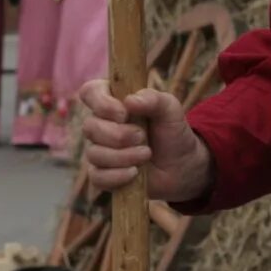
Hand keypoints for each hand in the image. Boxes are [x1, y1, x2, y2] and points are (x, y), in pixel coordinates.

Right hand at [77, 80, 212, 203]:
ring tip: (146, 154)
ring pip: (94, 154)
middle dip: (119, 135)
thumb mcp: (170, 109)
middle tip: (143, 136)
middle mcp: (101, 124)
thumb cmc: (171, 132)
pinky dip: (118, 176)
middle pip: (89, 127)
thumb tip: (129, 101)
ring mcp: (99, 150)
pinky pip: (97, 177)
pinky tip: (135, 172)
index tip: (124, 114)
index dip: (101, 103)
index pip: (90, 92)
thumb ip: (153, 98)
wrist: (182, 165)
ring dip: (124, 156)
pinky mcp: (102, 175)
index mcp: (112, 101)